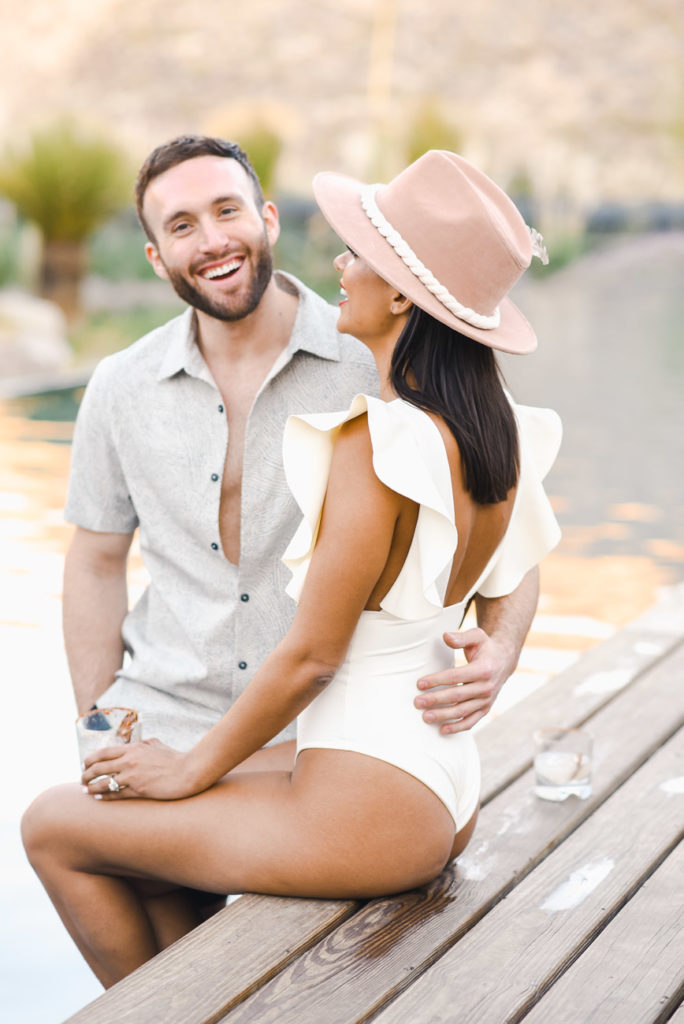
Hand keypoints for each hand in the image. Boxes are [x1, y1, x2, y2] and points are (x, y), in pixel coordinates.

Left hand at [81, 738, 199, 800]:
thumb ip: (142, 744)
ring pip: (103, 782)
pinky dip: (103, 796)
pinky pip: (114, 794)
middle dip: (86, 774)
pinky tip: (98, 798)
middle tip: (82, 779)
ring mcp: (132, 776)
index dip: (89, 759)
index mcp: (133, 748)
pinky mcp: (138, 790)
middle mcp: (129, 761)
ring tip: (86, 791)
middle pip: (98, 767)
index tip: (84, 765)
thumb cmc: (174, 758)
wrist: (188, 771)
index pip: (103, 753)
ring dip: (91, 787)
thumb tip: (135, 744)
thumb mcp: (156, 744)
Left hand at [415, 627, 513, 732]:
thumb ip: (461, 637)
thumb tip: (446, 636)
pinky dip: (458, 727)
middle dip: (435, 700)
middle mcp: (486, 687)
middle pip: (457, 696)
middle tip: (417, 702)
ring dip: (443, 716)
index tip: (420, 684)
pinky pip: (471, 721)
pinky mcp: (485, 708)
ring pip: (462, 711)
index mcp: (483, 669)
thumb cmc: (485, 647)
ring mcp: (487, 700)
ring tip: (425, 717)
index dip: (437, 680)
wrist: (504, 660)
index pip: (455, 677)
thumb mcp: (476, 636)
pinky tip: (442, 730)